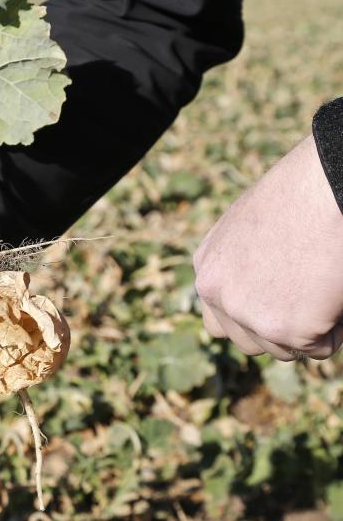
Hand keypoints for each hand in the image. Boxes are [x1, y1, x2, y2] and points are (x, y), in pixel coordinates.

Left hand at [194, 136, 342, 359]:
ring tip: (323, 287)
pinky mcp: (285, 329)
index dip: (253, 319)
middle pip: (248, 342)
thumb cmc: (300, 198)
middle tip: (310, 297)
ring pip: (283, 350)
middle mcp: (216, 294)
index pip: (219, 321)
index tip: (280, 306)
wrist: (324, 186)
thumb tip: (261, 292)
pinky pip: (319, 348)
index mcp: (207, 268)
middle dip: (281, 330)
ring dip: (309, 330)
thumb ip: (242, 267)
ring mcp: (247, 314)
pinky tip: (334, 292)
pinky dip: (335, 330)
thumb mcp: (248, 230)